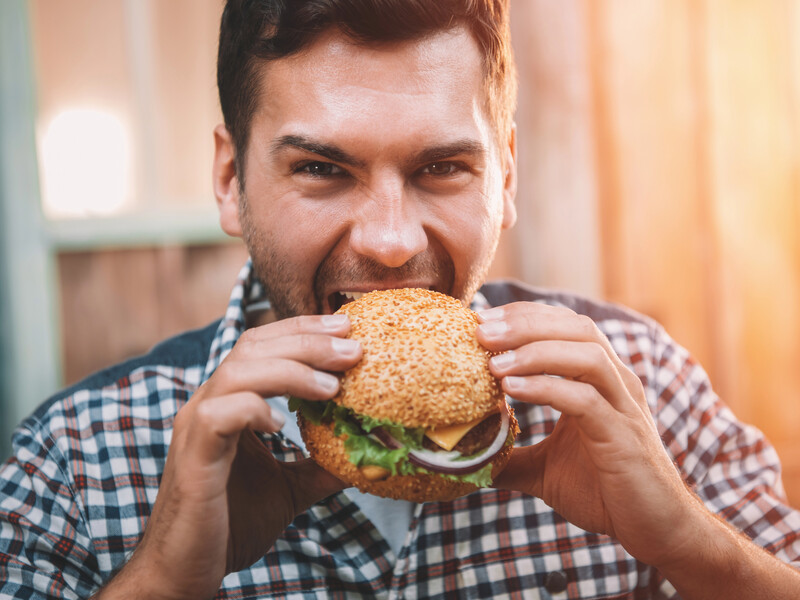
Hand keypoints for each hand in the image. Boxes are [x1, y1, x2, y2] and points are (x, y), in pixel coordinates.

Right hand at [96, 314, 360, 599]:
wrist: (186, 572)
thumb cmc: (232, 524)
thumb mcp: (290, 488)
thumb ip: (320, 465)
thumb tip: (365, 454)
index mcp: (229, 402)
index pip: (262, 345)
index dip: (303, 330)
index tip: (346, 328)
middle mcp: (209, 404)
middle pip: (253, 346)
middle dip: (306, 340)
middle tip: (352, 346)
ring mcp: (196, 427)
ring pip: (239, 372)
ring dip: (290, 370)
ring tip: (332, 385)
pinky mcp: (193, 457)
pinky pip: (219, 415)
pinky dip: (253, 409)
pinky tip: (282, 423)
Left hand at [476, 302, 702, 567]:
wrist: (657, 531)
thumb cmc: (605, 492)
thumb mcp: (544, 469)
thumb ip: (509, 456)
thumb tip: (465, 458)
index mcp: (600, 380)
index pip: (564, 326)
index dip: (524, 316)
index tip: (481, 319)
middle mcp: (616, 383)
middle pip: (575, 328)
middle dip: (524, 324)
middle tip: (480, 329)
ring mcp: (624, 407)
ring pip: (587, 355)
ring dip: (535, 351)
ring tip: (493, 361)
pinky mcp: (624, 437)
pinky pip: (586, 400)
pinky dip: (548, 388)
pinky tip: (512, 388)